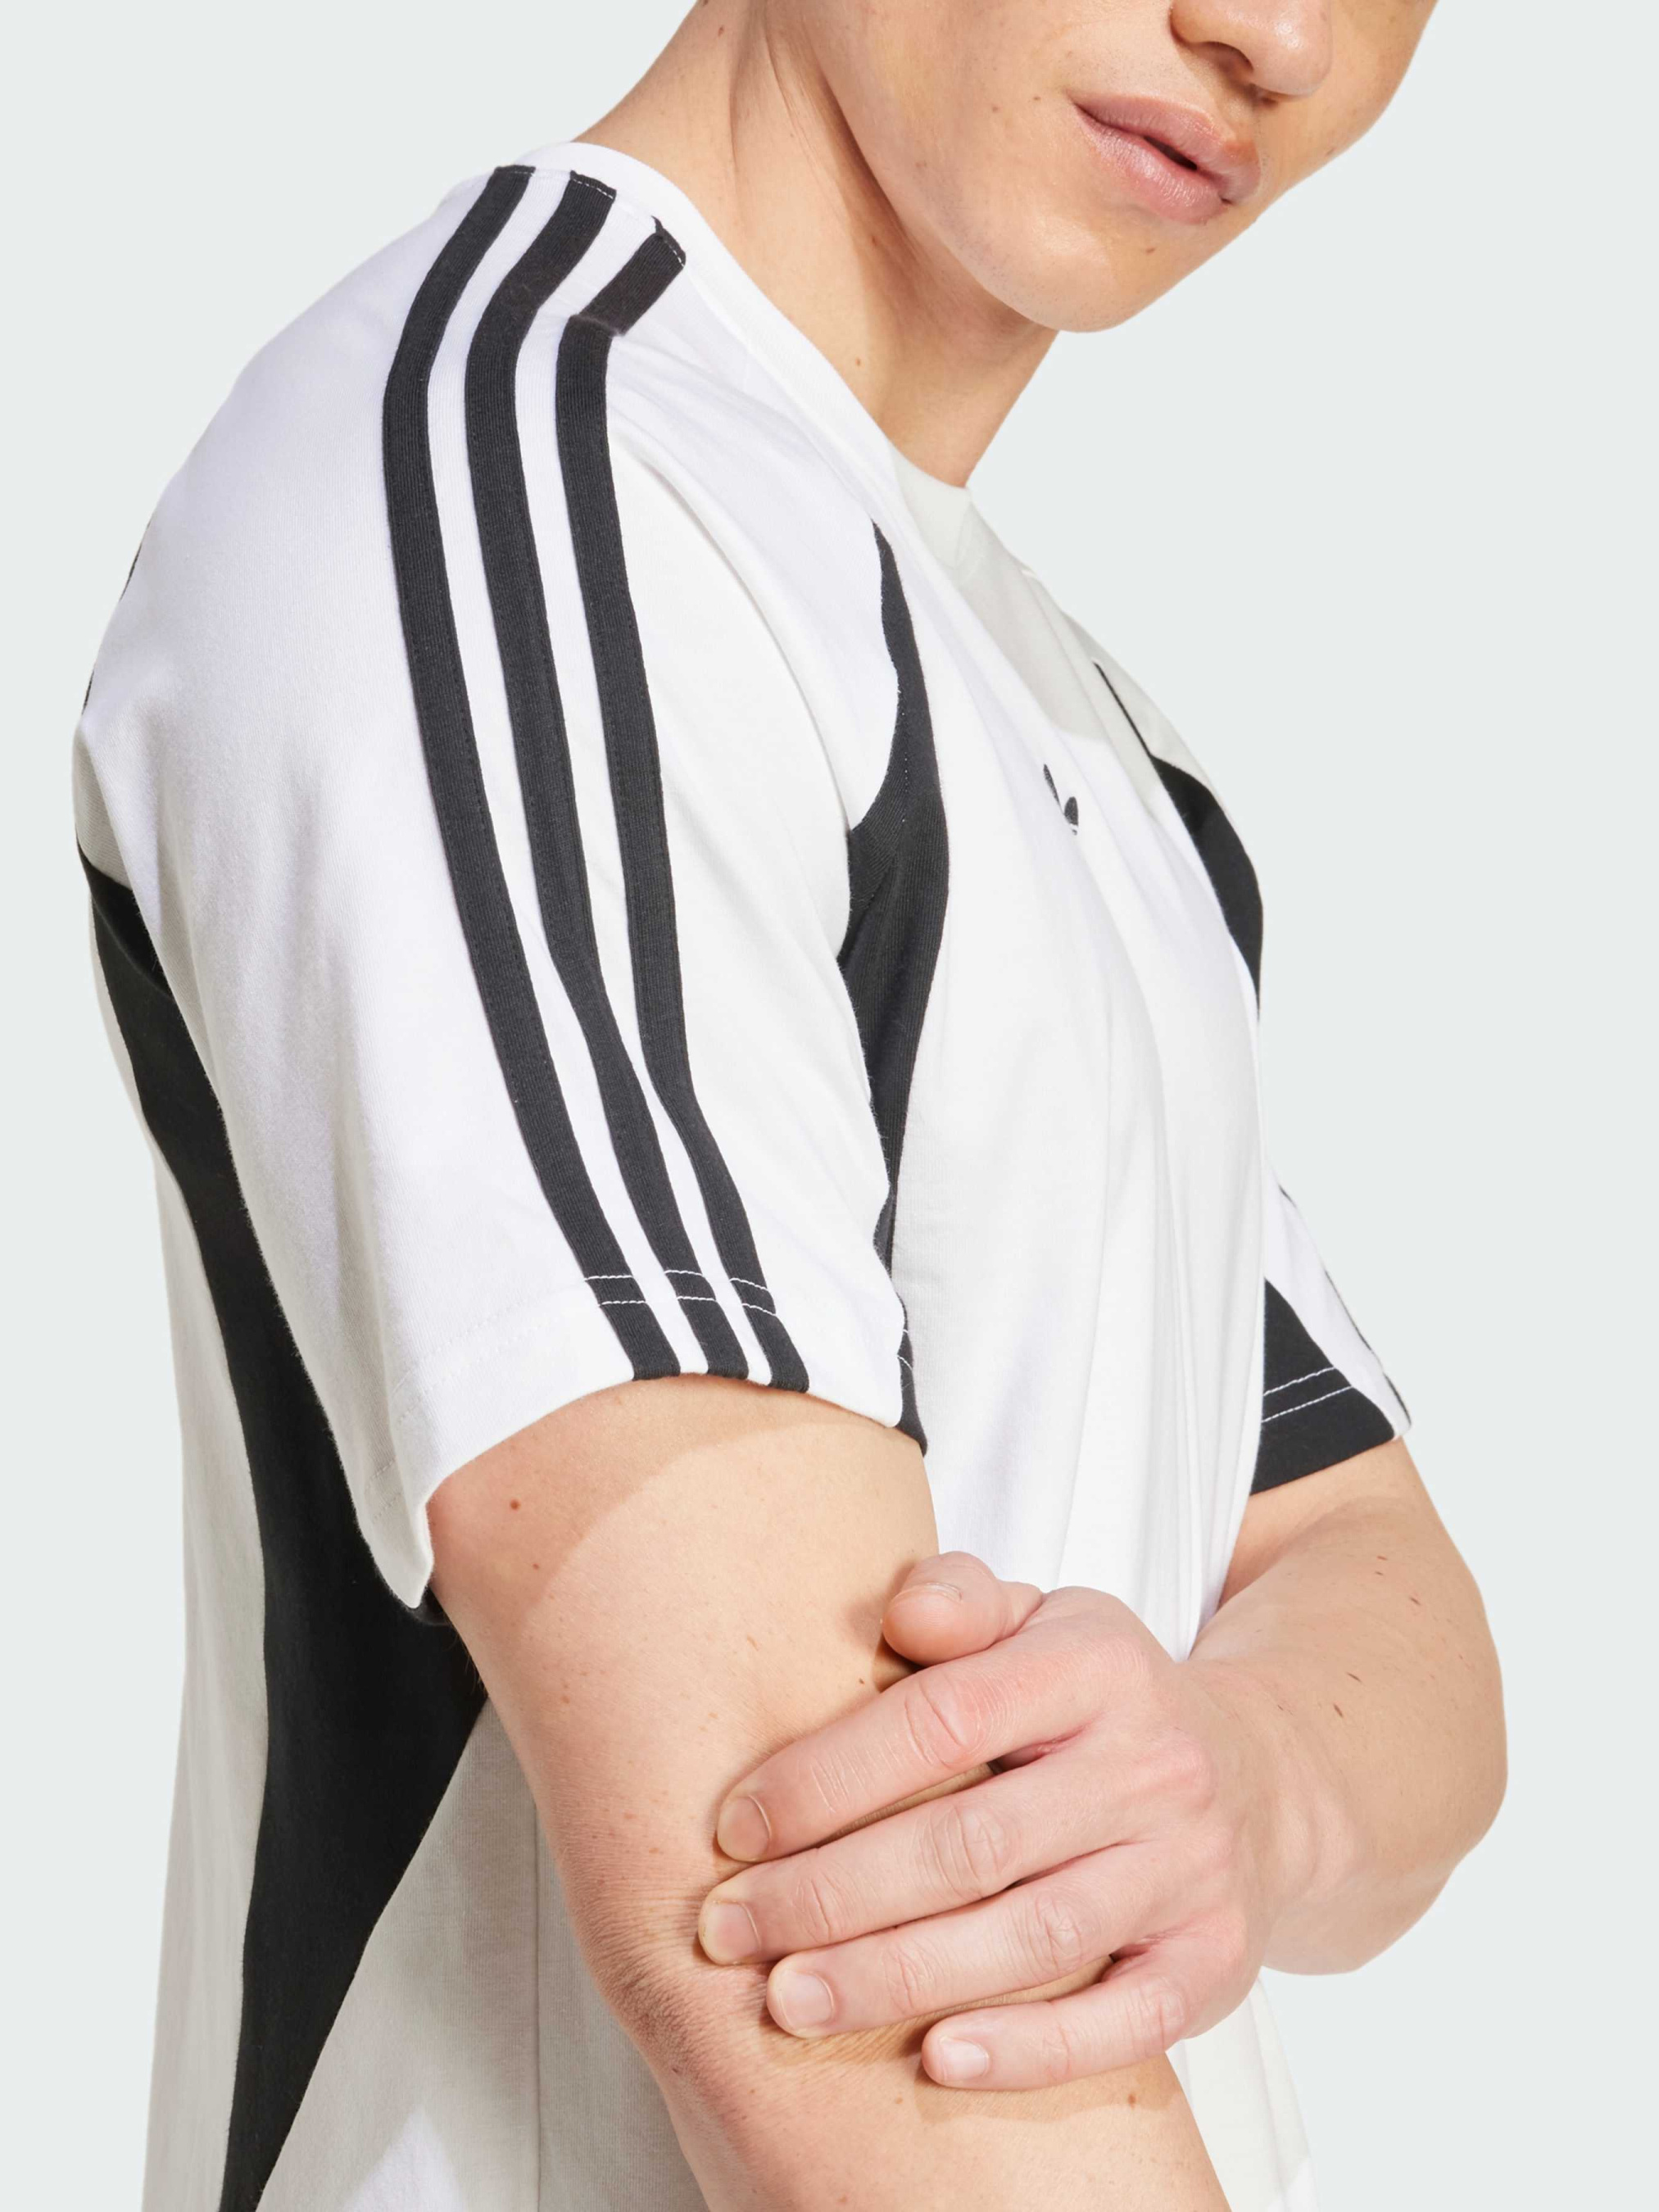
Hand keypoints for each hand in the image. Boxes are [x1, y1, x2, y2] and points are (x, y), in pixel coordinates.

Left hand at [696, 1552, 1306, 2089]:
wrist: (1262, 1778)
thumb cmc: (1101, 1701)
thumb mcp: (1041, 1619)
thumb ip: (961, 1600)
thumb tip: (903, 1612)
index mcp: (1093, 1665)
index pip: (943, 1718)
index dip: (828, 1777)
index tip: (734, 1828)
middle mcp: (1150, 1765)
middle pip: (973, 1842)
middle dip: (834, 1894)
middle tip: (729, 1929)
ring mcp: (1189, 1869)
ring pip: (1032, 1938)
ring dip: (898, 1977)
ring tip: (789, 2001)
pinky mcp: (1212, 1961)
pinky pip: (1123, 2021)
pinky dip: (1030, 2049)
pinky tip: (936, 2060)